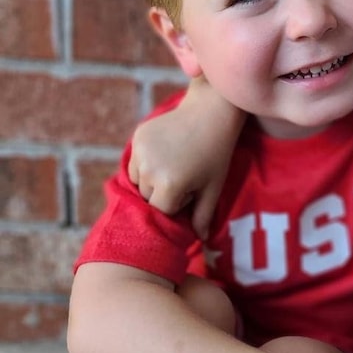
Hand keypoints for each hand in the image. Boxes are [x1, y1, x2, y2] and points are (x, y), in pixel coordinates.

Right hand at [128, 80, 243, 237]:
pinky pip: (135, 162)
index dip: (180, 204)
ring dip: (153, 179)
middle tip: (188, 174)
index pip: (163, 212)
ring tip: (178, 162)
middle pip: (149, 197)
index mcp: (169, 185)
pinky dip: (147, 163)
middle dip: (165, 193)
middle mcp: (149, 169)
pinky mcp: (137, 137)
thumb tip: (199, 242)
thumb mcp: (214, 186)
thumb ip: (203, 216)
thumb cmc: (217, 152)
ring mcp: (140, 151)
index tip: (193, 190)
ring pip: (139, 181)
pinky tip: (168, 151)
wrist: (211, 111)